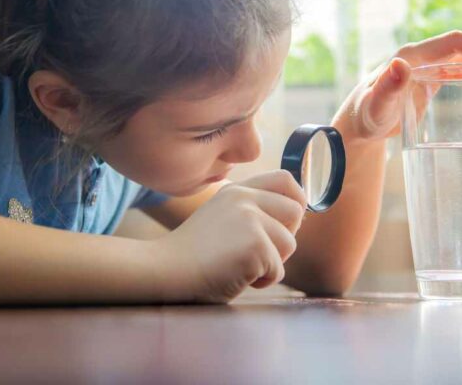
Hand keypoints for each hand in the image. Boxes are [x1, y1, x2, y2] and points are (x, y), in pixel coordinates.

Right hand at [151, 170, 305, 302]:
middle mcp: (245, 198)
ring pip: (289, 244)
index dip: (296, 199)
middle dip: (284, 237)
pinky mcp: (255, 246)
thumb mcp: (221, 217)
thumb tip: (294, 215)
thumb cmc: (193, 254)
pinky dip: (260, 281)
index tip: (287, 222)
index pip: (285, 179)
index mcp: (237, 190)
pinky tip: (235, 276)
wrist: (166, 271)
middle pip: (295, 212)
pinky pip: (277, 270)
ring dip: (271, 263)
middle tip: (256, 252)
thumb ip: (250, 210)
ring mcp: (250, 220)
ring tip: (240, 265)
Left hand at [333, 31, 461, 143]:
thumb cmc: (365, 116)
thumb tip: (400, 63)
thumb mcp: (377, 104)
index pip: (453, 43)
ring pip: (461, 62)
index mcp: (412, 56)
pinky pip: (455, 73)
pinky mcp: (425, 81)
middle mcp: (419, 58)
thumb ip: (387, 86)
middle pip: (461, 51)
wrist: (357, 125)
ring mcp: (423, 69)